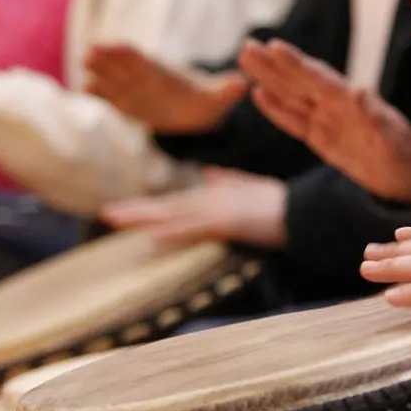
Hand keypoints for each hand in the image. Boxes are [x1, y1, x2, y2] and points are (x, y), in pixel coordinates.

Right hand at [85, 44, 249, 132]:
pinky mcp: (128, 104)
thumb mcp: (219, 97)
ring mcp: (134, 90)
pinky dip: (100, 95)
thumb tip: (243, 84)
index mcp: (164, 73)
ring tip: (84, 75)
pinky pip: (111, 98)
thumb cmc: (208, 101)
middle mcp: (145, 78)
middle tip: (88, 54)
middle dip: (107, 60)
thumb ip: (227, 90)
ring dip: (100, 77)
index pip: (142, 60)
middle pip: (123, 66)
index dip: (127, 54)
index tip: (112, 47)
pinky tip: (86, 89)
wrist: (199, 111)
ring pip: (113, 80)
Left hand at [101, 167, 287, 248]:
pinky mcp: (229, 222)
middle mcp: (211, 200)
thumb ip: (230, 181)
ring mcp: (218, 210)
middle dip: (137, 210)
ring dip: (145, 216)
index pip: (175, 203)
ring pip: (174, 214)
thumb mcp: (251, 190)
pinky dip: (175, 231)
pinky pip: (196, 228)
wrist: (304, 209)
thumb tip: (210, 175)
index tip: (123, 211)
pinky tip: (154, 235)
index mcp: (214, 196)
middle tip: (106, 214)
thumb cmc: (280, 203)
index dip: (149, 207)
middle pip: (167, 206)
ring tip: (116, 219)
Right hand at [240, 38, 410, 203]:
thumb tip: (358, 92)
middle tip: (246, 46)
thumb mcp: (394, 141)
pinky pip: (294, 121)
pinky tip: (258, 94)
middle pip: (300, 82)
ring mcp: (328, 120)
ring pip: (292, 96)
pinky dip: (277, 108)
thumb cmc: (406, 157)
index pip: (320, 80)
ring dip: (269, 79)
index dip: (298, 65)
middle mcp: (337, 106)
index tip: (275, 47)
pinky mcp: (322, 138)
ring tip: (246, 58)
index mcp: (354, 102)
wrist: (409, 178)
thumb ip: (376, 119)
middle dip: (274, 65)